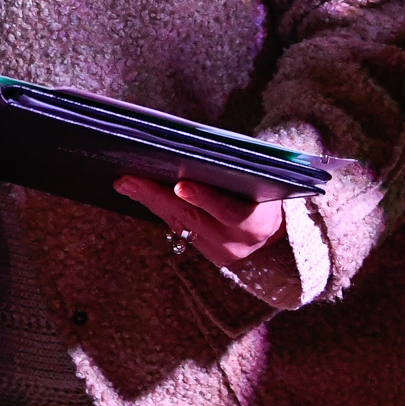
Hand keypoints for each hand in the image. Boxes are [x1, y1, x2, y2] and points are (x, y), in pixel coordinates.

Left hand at [114, 175, 285, 265]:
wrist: (278, 233)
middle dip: (159, 196)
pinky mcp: (209, 255)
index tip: (180, 185)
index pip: (230, 211)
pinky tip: (140, 192)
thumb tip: (196, 150)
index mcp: (259, 222)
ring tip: (127, 182)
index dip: (204, 199)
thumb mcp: (261, 181)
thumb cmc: (266, 193)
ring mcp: (222, 252)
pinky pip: (180, 229)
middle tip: (130, 179)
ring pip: (181, 224)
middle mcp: (239, 242)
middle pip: (194, 219)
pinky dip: (161, 209)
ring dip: (151, 201)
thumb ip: (237, 170)